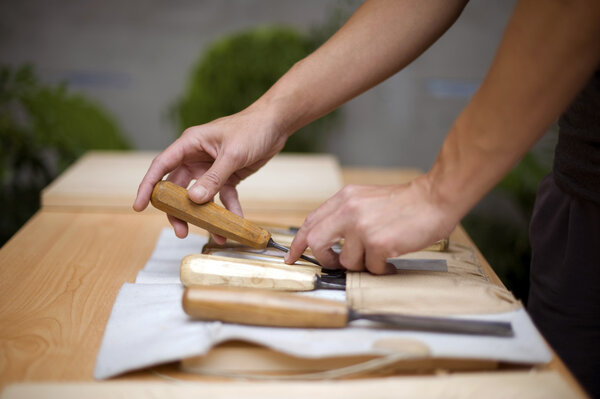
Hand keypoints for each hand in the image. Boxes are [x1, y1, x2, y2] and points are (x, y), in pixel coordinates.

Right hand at [133, 106, 286, 238]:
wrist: (276, 124)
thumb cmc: (252, 128)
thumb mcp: (232, 154)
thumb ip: (214, 178)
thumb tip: (194, 200)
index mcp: (190, 144)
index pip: (161, 166)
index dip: (148, 187)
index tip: (139, 206)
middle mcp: (196, 156)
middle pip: (178, 187)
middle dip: (177, 210)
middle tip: (181, 230)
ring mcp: (211, 168)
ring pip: (200, 196)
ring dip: (204, 215)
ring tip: (213, 234)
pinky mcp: (227, 176)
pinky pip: (223, 197)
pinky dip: (228, 210)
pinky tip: (235, 224)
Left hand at [285, 177, 456, 273]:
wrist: (434, 198)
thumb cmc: (404, 203)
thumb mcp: (366, 199)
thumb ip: (345, 214)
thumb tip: (327, 241)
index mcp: (344, 198)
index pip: (310, 222)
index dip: (298, 243)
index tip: (292, 257)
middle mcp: (348, 210)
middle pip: (315, 242)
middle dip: (323, 259)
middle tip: (335, 265)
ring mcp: (362, 227)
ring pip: (346, 261)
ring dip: (361, 265)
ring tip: (377, 257)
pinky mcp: (379, 243)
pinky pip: (370, 268)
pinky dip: (380, 269)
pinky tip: (391, 259)